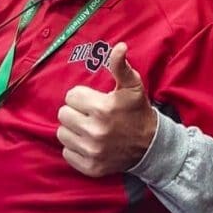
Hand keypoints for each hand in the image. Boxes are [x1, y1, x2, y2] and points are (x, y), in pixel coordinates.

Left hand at [57, 42, 156, 177]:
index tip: (93, 99)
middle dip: (75, 111)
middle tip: (90, 112)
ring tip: (88, 126)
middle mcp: (95, 131)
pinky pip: (67, 153)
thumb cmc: (137, 110)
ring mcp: (92, 151)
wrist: (149, 144)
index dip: (81, 95)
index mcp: (103, 108)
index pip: (71, 96)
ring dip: (73, 128)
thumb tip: (119, 46)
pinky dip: (75, 147)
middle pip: (63, 114)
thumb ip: (121, 65)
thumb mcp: (132, 85)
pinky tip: (88, 141)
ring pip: (62, 133)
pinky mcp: (90, 167)